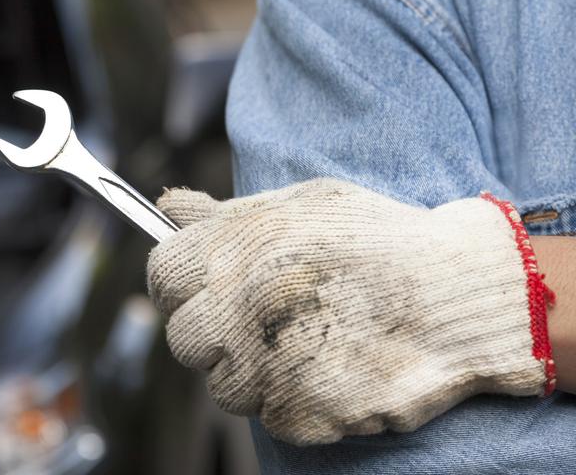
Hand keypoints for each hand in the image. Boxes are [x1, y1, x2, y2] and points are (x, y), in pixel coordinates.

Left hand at [147, 178, 550, 444]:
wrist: (451, 291)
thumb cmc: (375, 237)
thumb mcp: (301, 202)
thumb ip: (226, 213)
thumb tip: (168, 207)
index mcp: (236, 248)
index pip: (162, 275)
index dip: (179, 283)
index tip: (203, 287)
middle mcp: (241, 305)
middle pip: (183, 337)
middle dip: (214, 329)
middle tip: (261, 316)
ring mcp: (266, 363)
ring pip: (222, 383)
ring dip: (251, 368)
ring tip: (304, 340)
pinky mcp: (298, 411)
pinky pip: (267, 412)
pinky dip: (290, 396)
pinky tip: (329, 365)